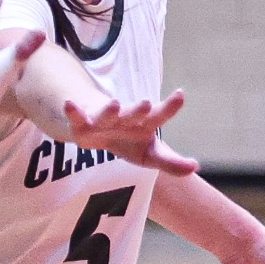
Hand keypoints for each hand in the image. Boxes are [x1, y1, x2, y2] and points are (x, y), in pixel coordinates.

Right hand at [60, 94, 199, 175]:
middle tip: (146, 103)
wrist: (97, 131)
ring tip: (114, 103)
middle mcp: (126, 117)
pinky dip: (74, 111)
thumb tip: (194, 168)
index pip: (160, 115)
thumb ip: (170, 162)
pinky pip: (78, 116)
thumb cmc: (128, 141)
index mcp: (144, 123)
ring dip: (110, 109)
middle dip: (139, 109)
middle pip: (134, 113)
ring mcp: (104, 119)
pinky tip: (70, 104)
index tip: (180, 95)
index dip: (170, 107)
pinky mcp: (83, 124)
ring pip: (108, 113)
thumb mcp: (149, 154)